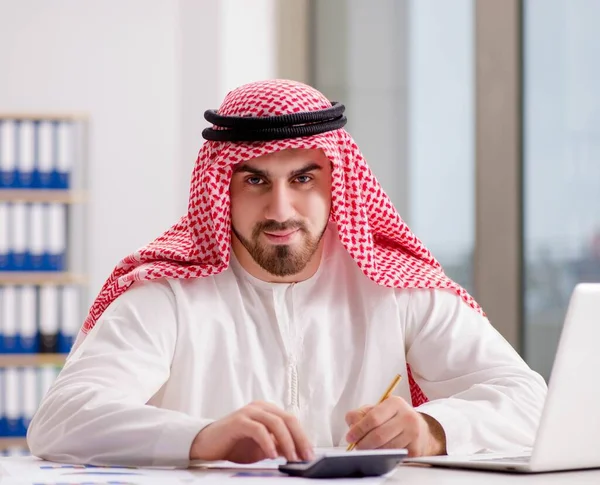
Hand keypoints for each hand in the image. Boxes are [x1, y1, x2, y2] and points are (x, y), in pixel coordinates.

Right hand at [190, 401, 314, 462]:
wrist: (206, 446)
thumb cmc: (235, 446)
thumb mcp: (262, 448)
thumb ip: (278, 446)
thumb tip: (298, 453)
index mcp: (268, 411)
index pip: (292, 421)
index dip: (303, 437)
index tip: (310, 454)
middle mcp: (260, 407)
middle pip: (288, 419)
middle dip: (299, 438)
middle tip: (305, 456)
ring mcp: (249, 412)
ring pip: (275, 422)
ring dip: (287, 441)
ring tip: (291, 458)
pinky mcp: (238, 421)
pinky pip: (258, 429)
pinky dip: (268, 442)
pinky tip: (272, 455)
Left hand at [345, 396, 446, 456]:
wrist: (421, 429)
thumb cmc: (395, 418)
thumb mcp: (379, 409)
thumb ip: (361, 414)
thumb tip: (352, 425)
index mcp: (395, 403)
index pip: (373, 418)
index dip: (359, 429)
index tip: (350, 437)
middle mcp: (407, 417)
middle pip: (379, 435)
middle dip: (363, 443)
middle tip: (357, 446)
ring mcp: (413, 434)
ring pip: (386, 448)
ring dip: (372, 451)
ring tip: (367, 449)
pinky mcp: (416, 449)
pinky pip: (394, 456)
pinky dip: (383, 457)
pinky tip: (380, 453)